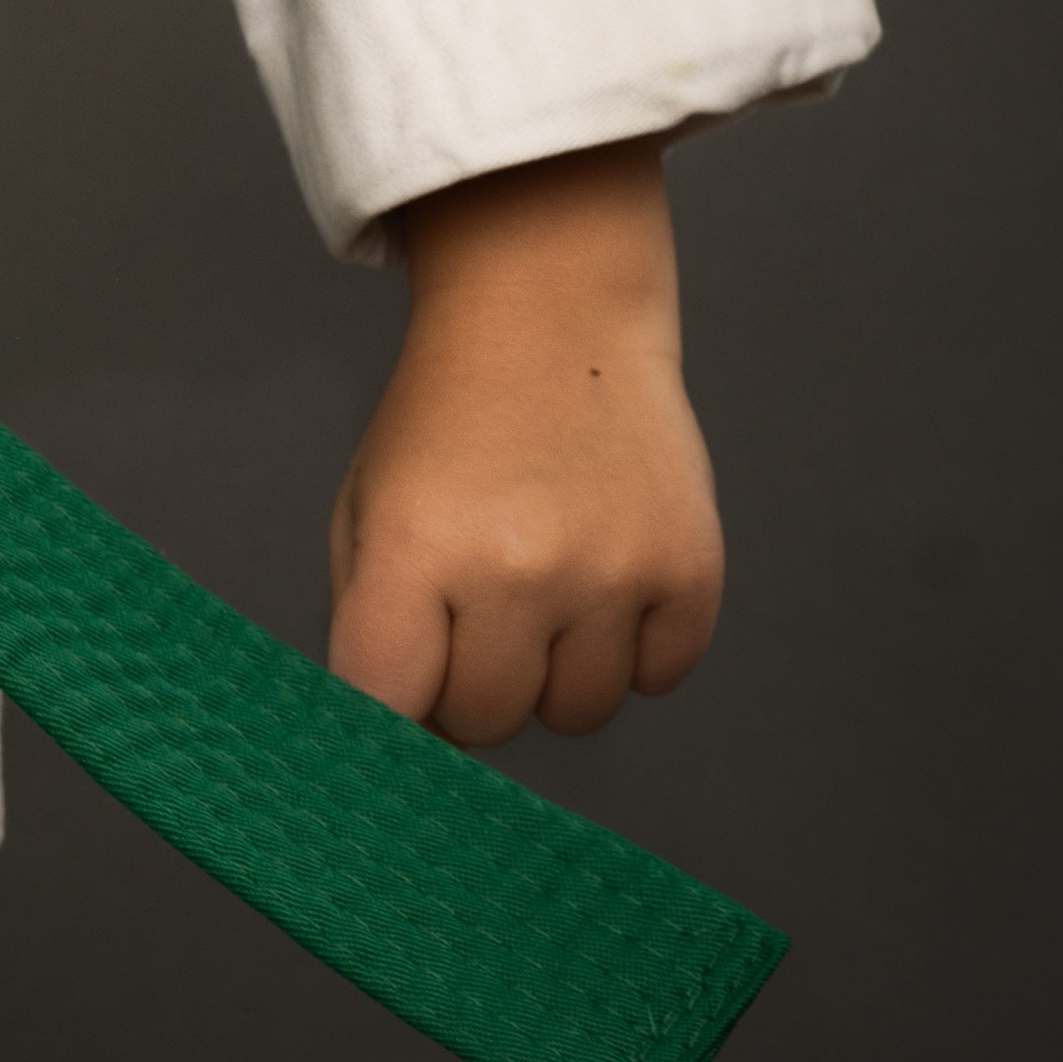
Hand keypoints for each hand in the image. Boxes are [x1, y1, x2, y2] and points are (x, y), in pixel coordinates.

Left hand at [324, 138, 720, 746]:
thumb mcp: (371, 505)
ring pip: (577, 715)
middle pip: (489, 724)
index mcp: (419, 546)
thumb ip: (373, 626)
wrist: (553, 315)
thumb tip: (401, 746)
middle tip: (479, 605)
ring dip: (556, 670)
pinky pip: (658, 678)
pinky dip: (632, 645)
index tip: (399, 714)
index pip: (389, 704)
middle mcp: (519, 567)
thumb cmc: (447, 424)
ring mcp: (614, 571)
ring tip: (545, 579)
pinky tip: (606, 566)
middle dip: (475, 681)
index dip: (390, 723)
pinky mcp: (691, 571)